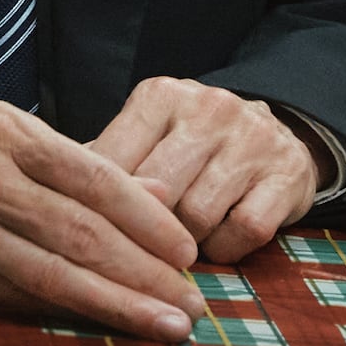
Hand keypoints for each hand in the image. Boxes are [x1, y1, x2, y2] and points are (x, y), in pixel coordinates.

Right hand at [0, 93, 207, 341]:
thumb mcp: (3, 124)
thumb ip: (77, 161)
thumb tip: (156, 193)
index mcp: (9, 135)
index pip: (96, 180)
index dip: (148, 220)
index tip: (186, 251)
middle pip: (83, 235)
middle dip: (146, 273)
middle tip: (193, 304)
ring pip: (54, 275)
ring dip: (117, 304)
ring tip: (164, 325)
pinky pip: (15, 296)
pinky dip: (64, 313)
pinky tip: (101, 326)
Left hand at [89, 78, 319, 263]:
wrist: (278, 136)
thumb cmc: (193, 147)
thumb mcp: (148, 138)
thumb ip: (107, 163)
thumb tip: (58, 197)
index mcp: (161, 96)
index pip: (112, 161)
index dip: (100, 208)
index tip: (96, 231)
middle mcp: (209, 108)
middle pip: (156, 193)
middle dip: (146, 230)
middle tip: (143, 245)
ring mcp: (252, 139)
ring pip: (197, 216)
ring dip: (187, 242)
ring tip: (185, 238)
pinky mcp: (287, 174)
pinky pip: (244, 231)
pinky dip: (226, 249)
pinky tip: (220, 240)